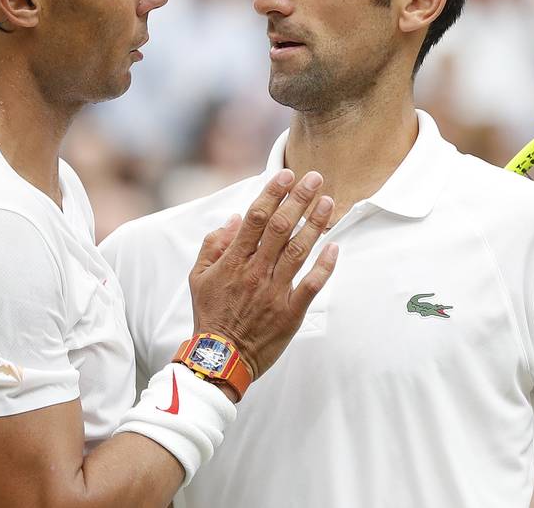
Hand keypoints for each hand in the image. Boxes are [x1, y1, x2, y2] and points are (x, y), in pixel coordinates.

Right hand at [187, 169, 337, 381]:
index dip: (272, 193)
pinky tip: (335, 247)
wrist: (220, 357)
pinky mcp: (290, 312)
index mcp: (233, 261)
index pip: (255, 218)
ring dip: (314, 223)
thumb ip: (214, 245)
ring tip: (328, 201)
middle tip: (314, 177)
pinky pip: (311, 285)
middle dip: (299, 199)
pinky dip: (324, 266)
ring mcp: (274, 292)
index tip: (286, 174)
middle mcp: (255, 272)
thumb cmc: (210, 315)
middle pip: (281, 228)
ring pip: (299, 251)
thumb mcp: (198, 277)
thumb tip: (233, 219)